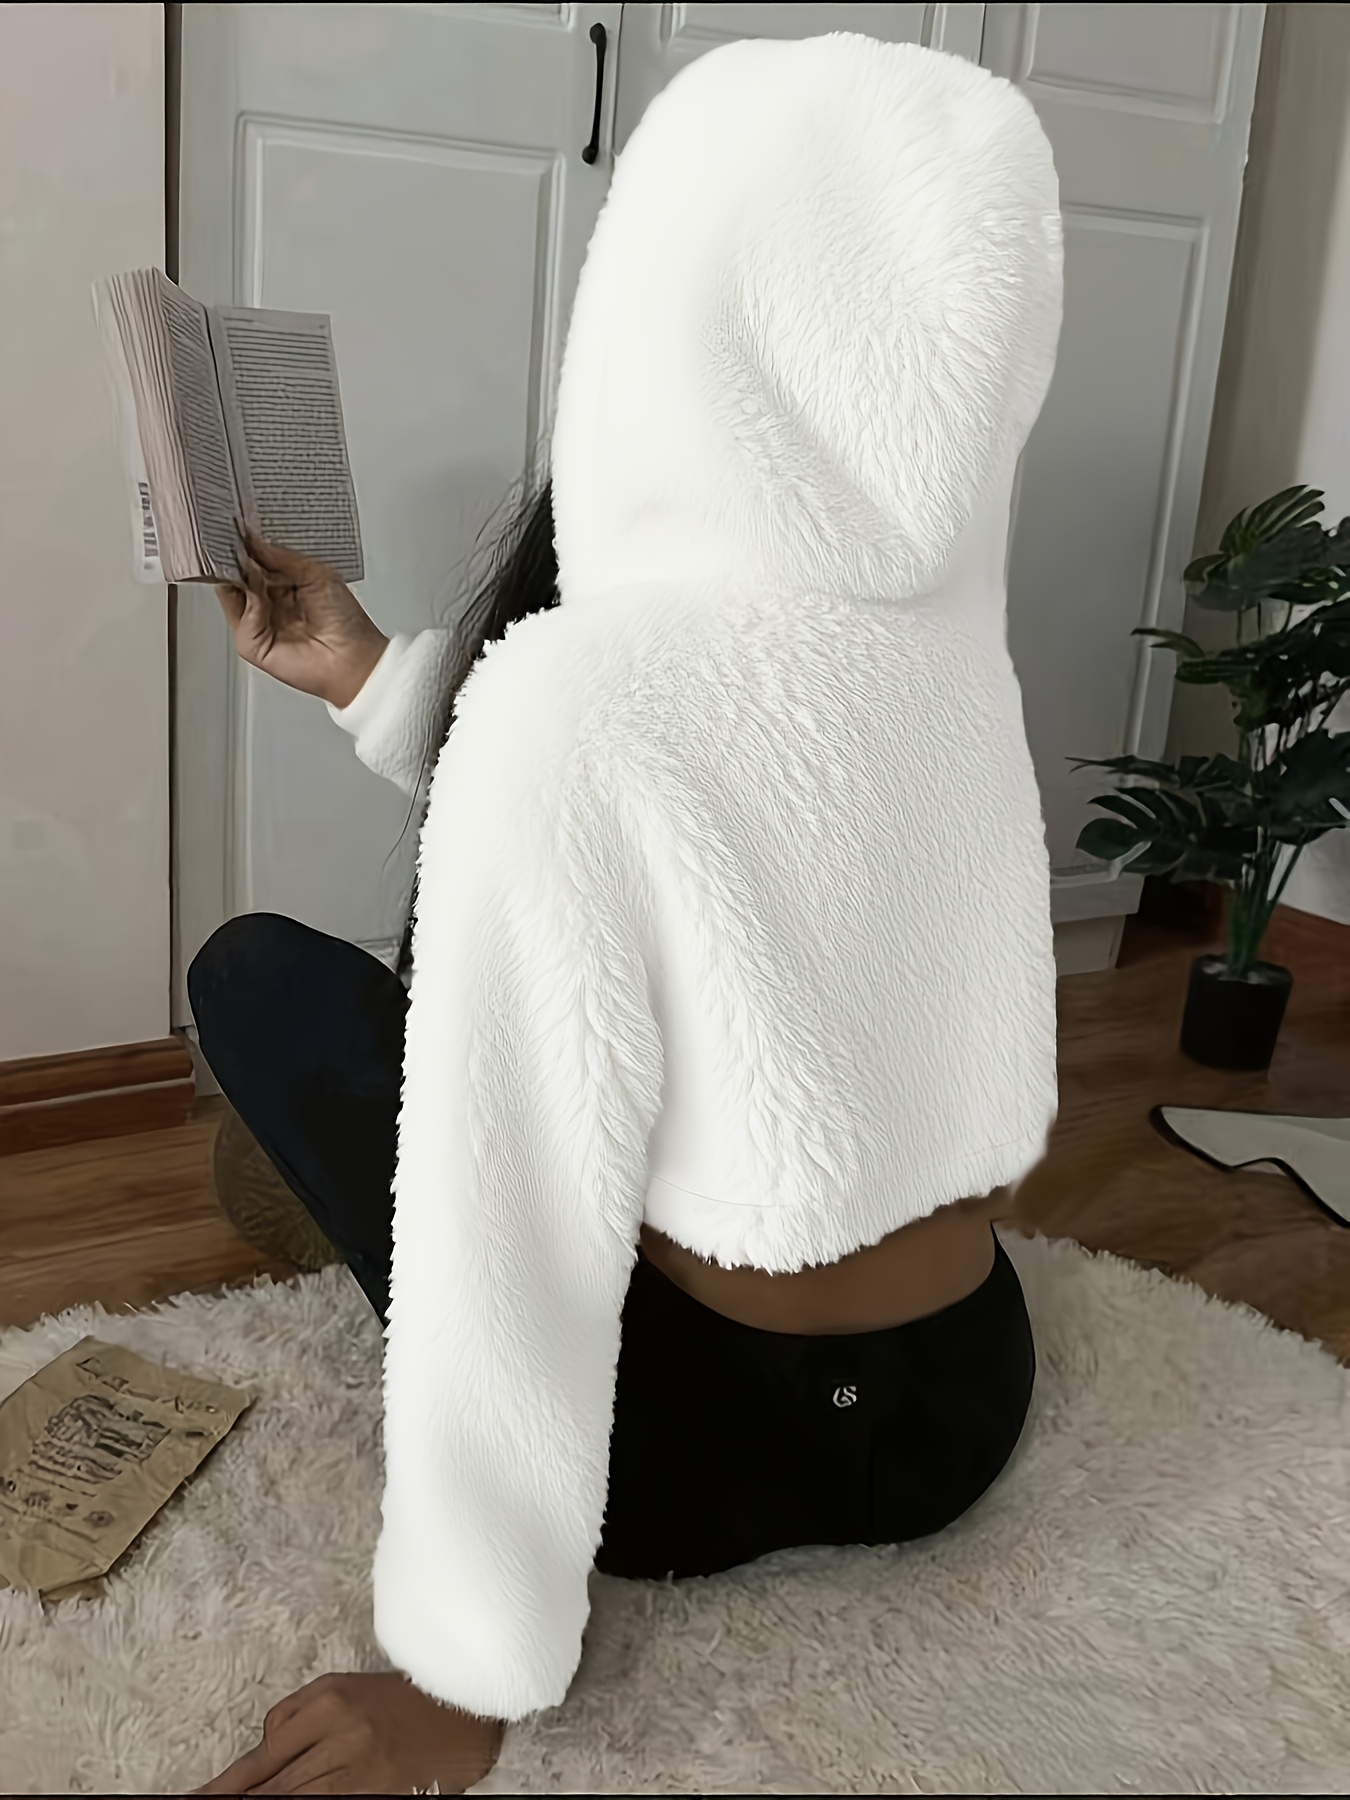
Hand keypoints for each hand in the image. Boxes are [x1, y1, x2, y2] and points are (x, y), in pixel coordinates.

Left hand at [189, 1670, 504, 1795]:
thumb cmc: (399, 1697)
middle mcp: (340, 1736)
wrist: (464, 1711)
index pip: (260, 1755)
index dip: (222, 1787)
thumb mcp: (343, 1688)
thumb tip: (261, 1750)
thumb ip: (297, 1715)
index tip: (190, 1799)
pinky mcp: (377, 1794)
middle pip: (271, 1787)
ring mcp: (360, 1771)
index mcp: (328, 1702)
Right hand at [216, 524, 388, 709]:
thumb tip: (251, 540)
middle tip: (234, 544)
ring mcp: (258, 625)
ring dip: (239, 579)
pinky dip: (249, 605)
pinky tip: (260, 597)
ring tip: (249, 567)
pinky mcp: (254, 645)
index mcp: (282, 587)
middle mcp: (267, 605)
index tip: (237, 532)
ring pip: (233, 596)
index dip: (244, 549)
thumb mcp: (314, 574)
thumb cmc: (346, 621)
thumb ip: (279, 557)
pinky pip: (241, 620)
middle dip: (235, 561)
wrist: (354, 657)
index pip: (252, 564)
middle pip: (237, 578)